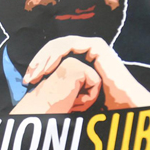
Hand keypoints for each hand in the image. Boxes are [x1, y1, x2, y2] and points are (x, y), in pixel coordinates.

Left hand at [23, 36, 149, 109]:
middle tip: (27, 78)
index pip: (53, 55)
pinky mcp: (96, 45)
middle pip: (53, 48)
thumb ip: (60, 86)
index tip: (27, 82)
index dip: (38, 66)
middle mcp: (85, 48)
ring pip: (58, 45)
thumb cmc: (100, 104)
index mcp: (80, 57)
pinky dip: (55, 56)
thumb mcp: (72, 94)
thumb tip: (36, 90)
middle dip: (37, 62)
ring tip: (35, 75)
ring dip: (43, 59)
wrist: (122, 104)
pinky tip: (47, 70)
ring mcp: (91, 44)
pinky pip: (69, 45)